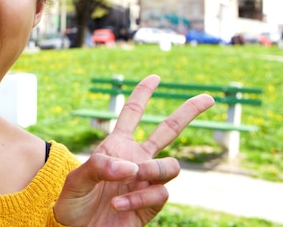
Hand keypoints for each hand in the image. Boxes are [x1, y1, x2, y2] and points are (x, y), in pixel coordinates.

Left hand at [54, 75, 214, 226]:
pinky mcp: (152, 203)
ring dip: (154, 170)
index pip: (132, 114)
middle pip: (168, 131)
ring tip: (134, 177)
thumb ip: (99, 167)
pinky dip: (138, 197)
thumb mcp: (76, 180)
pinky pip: (160, 193)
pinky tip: (118, 204)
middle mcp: (136, 160)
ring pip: (171, 166)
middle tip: (209, 98)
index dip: (142, 94)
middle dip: (188, 113)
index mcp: (116, 146)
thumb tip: (132, 167)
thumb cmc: (73, 203)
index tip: (155, 77)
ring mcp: (146, 181)